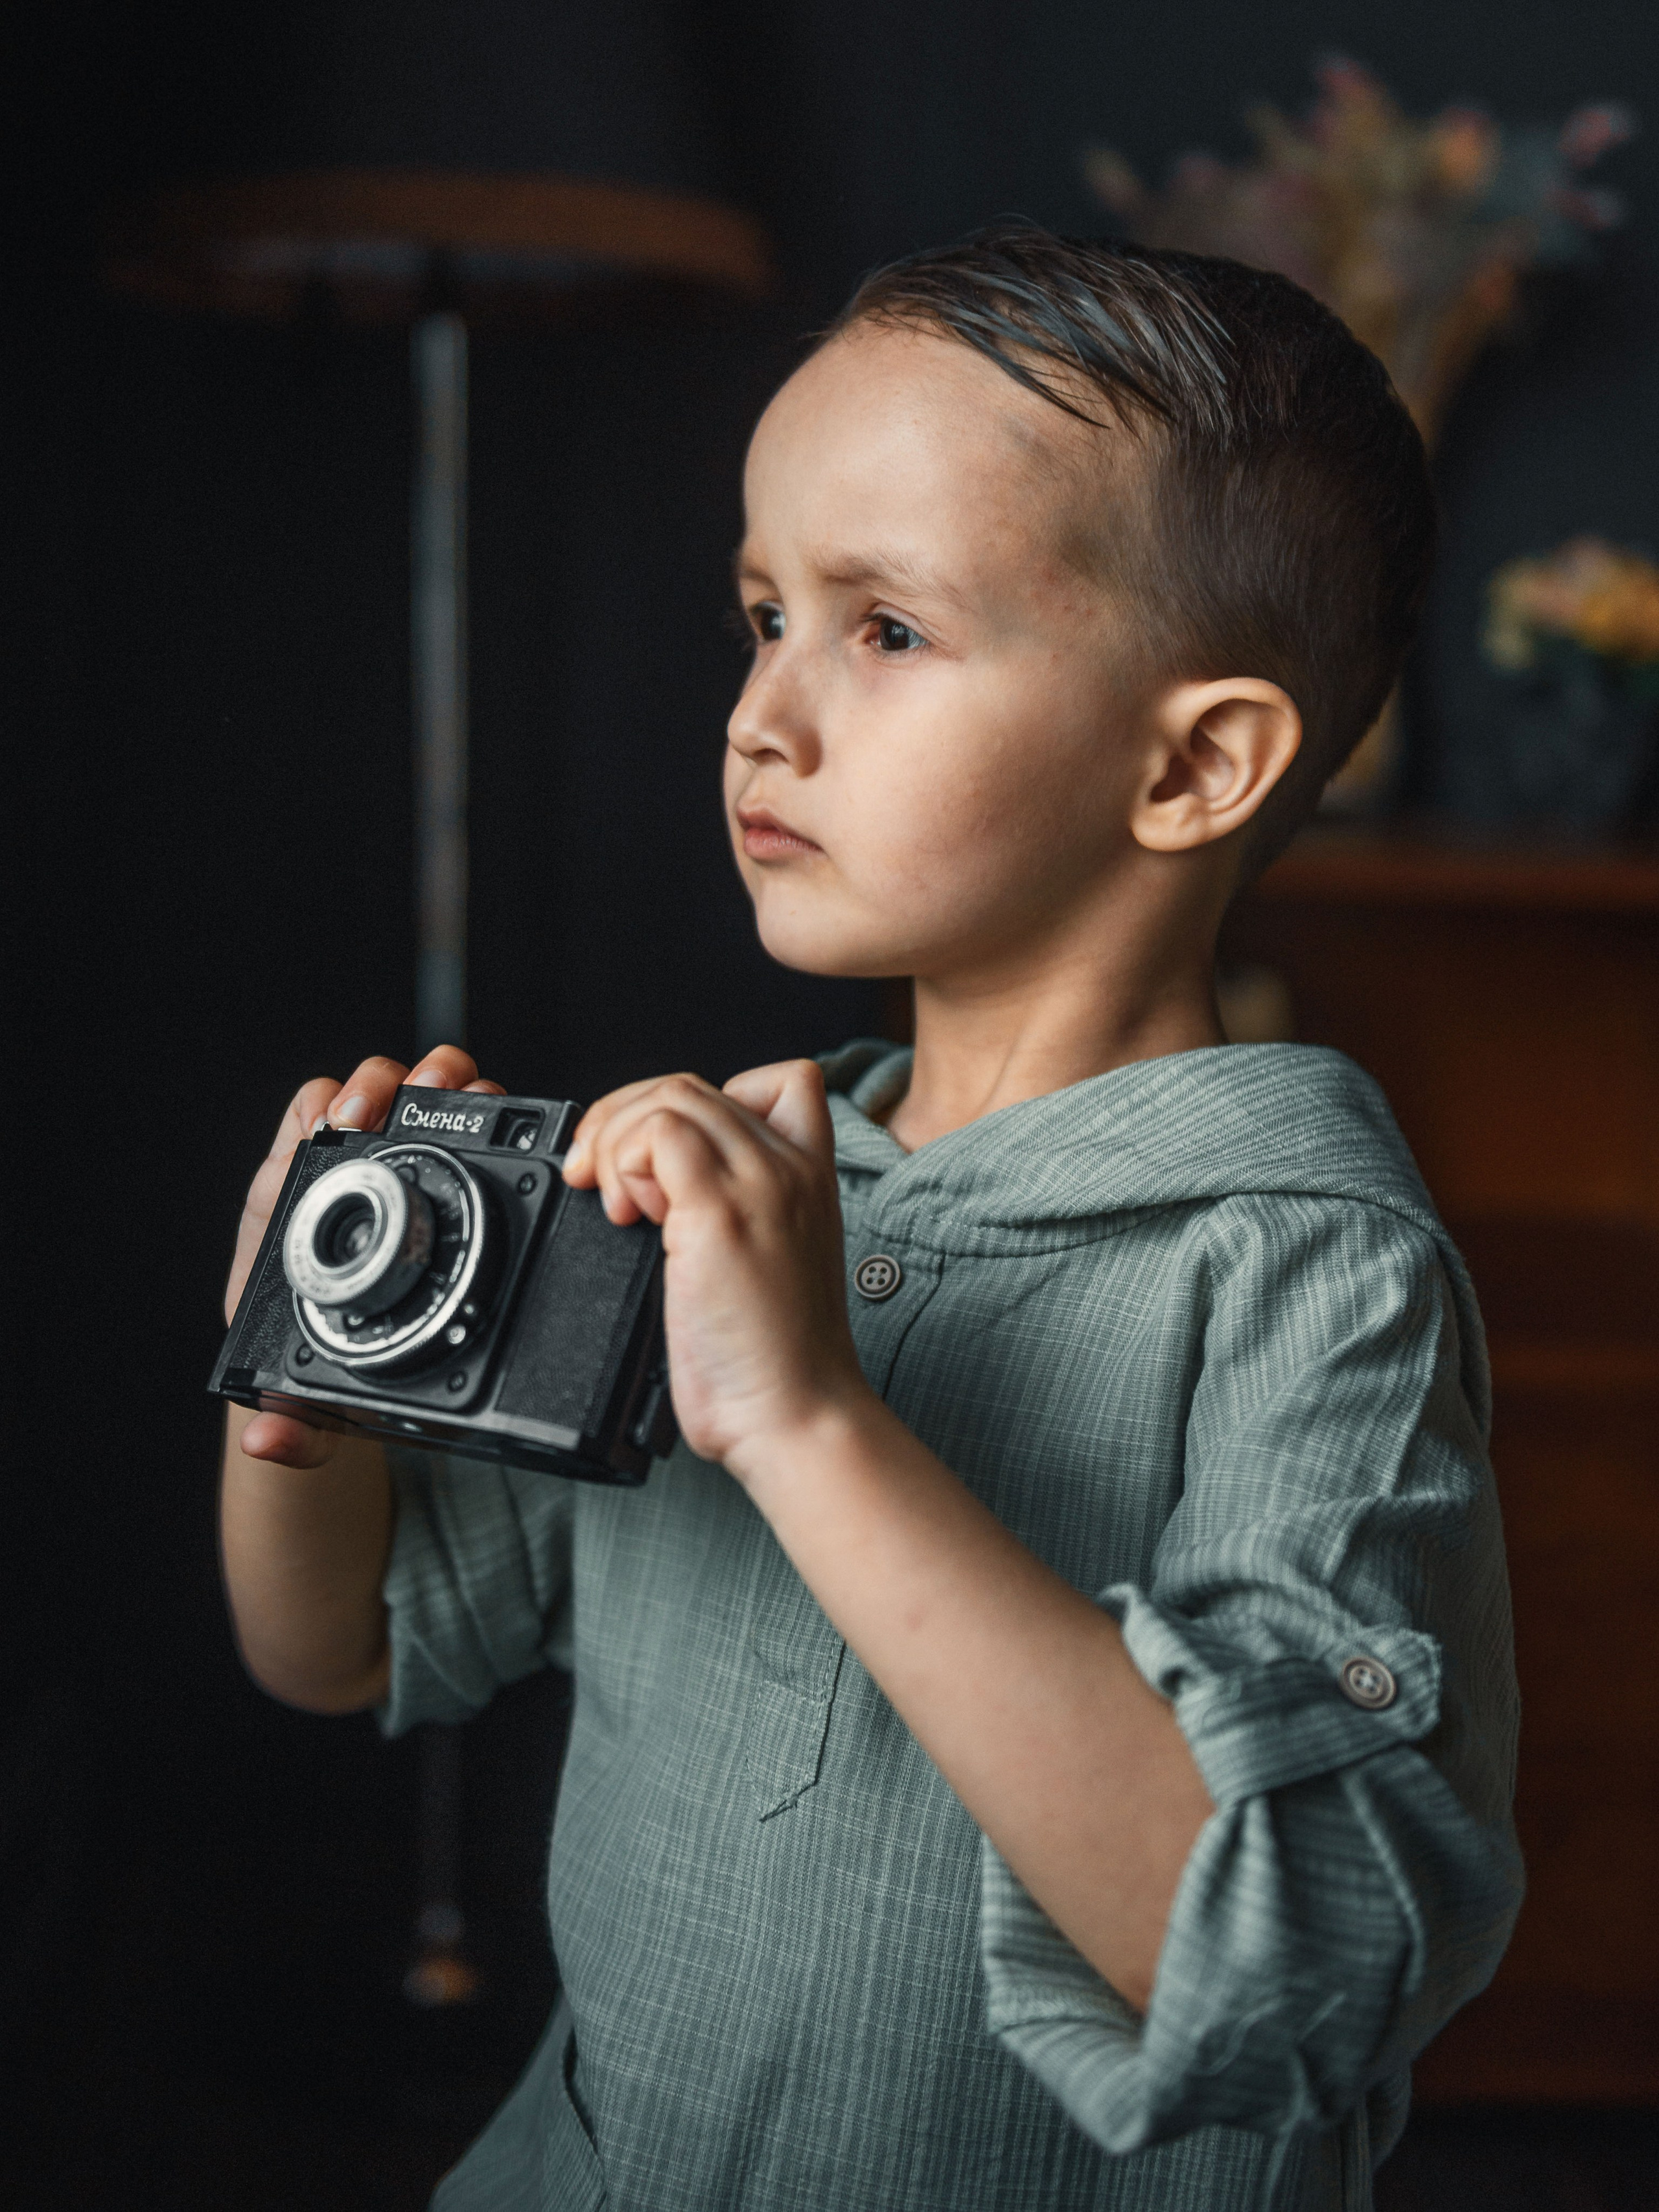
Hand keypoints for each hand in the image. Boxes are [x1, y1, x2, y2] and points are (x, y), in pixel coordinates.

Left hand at [227, 1047, 503, 1469]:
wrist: (353, 1379)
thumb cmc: (311, 1362)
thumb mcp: (294, 1388)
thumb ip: (288, 1419)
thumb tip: (268, 1433)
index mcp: (298, 1199)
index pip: (313, 1110)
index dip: (334, 1103)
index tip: (346, 1124)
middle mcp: (354, 1175)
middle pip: (382, 1087)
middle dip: (406, 1079)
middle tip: (421, 1102)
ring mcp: (409, 1174)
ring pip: (437, 1096)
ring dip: (458, 1087)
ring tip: (471, 1105)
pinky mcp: (458, 1186)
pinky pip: (479, 1133)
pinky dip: (494, 1119)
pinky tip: (506, 1134)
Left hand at [561, 1060, 869, 1477]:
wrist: (795, 1415)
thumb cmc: (772, 1359)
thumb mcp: (761, 1263)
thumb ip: (725, 1211)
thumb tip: (649, 1187)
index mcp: (807, 1176)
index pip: (777, 1080)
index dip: (701, 1105)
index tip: (663, 1165)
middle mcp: (789, 1168)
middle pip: (692, 1087)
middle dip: (624, 1123)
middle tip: (600, 1184)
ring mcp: (758, 1184)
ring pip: (669, 1097)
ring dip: (616, 1142)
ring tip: (615, 1205)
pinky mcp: (720, 1212)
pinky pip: (655, 1134)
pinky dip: (619, 1163)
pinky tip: (624, 1216)